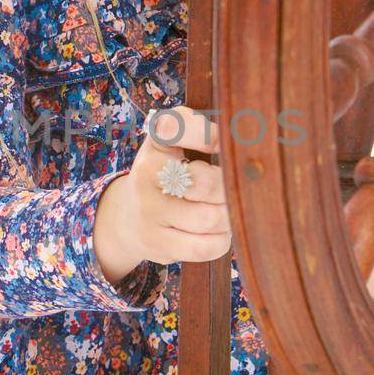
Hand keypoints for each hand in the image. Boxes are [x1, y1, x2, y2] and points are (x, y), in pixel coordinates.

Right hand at [94, 105, 231, 281]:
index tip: (222, 144)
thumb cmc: (167, 175)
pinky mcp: (157, 244)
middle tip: (230, 190)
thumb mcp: (174, 144)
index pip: (175, 128)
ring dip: (227, 217)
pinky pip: (206, 247)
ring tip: (223, 211)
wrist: (128, 218)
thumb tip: (244, 140)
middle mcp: (145, 174)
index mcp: (155, 143)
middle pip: (204, 182)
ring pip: (210, 218)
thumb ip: (201, 130)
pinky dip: (221, 240)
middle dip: (226, 189)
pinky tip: (216, 231)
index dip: (206, 134)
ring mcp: (148, 212)